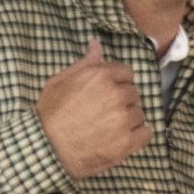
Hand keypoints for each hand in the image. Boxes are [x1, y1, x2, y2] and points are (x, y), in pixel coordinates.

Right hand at [36, 36, 148, 179]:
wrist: (47, 148)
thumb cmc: (50, 114)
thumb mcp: (60, 81)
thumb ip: (84, 63)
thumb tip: (96, 44)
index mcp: (101, 76)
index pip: (126, 73)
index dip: (117, 82)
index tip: (107, 93)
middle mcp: (116, 94)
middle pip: (133, 93)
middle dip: (122, 101)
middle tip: (105, 112)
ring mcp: (123, 119)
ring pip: (139, 113)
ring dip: (129, 119)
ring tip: (110, 127)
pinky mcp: (127, 142)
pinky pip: (146, 133)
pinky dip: (138, 136)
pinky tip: (122, 138)